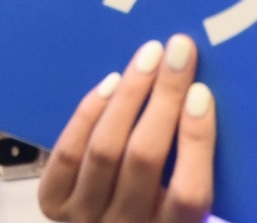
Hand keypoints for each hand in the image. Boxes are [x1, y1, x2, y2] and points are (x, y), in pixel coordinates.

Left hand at [37, 34, 213, 222]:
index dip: (196, 142)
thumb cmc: (155, 210)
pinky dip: (89, 114)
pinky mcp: (53, 204)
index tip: (201, 92)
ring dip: (129, 96)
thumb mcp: (177, 205)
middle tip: (178, 50)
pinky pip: (69, 153)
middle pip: (144, 159)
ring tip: (147, 58)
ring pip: (105, 150)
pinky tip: (111, 82)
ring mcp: (85, 218)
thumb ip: (190, 168)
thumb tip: (202, 95)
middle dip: (163, 98)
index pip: (189, 194)